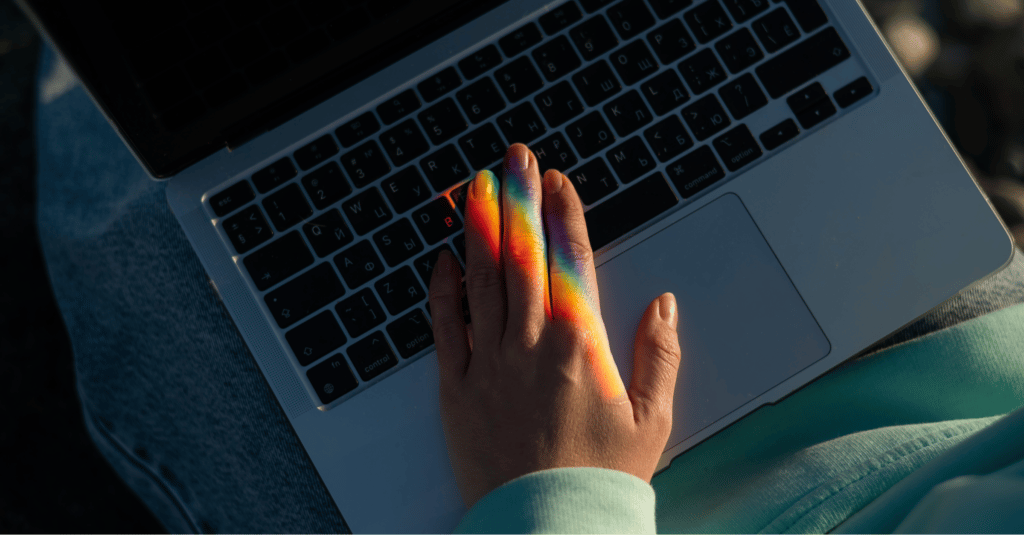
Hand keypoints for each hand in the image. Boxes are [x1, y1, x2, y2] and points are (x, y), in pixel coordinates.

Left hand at [428, 144, 681, 508]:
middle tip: (513, 157)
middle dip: (518, 199)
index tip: (556, 179)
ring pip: (481, 279)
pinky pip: (445, 328)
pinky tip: (442, 260)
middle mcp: (531, 344)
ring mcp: (489, 362)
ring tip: (475, 187)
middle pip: (523, 256)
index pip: (571, 260)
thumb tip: (665, 304)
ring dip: (479, 228)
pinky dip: (442, 291)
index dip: (563, 213)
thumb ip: (660, 355)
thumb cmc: (602, 478)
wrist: (548, 527)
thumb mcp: (652, 419)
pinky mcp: (457, 388)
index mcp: (580, 345)